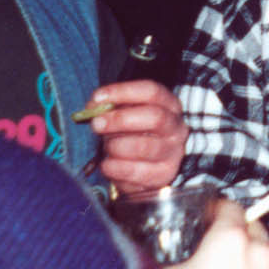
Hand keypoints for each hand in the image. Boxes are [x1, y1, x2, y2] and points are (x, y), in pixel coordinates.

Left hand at [87, 79, 187, 193]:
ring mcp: (172, 153)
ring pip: (144, 147)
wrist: (149, 167)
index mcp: (169, 106)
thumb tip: (92, 107)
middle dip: (120, 119)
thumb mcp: (127, 115)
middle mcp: (176, 128)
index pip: (151, 91)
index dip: (122, 92)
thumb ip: (111, 108)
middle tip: (96, 124)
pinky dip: (113, 167)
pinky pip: (134, 172)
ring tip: (107, 148)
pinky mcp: (163, 176)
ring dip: (115, 146)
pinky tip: (108, 164)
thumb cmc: (135, 134)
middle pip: (154, 117)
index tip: (97, 98)